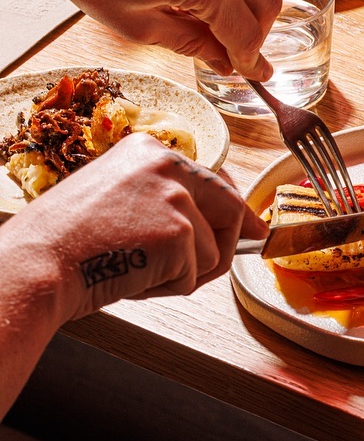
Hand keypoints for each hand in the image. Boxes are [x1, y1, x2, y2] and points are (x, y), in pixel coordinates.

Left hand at [1, 0, 282, 78]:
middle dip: (259, 33)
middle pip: (268, 1)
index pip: (246, 32)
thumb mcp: (138, 25)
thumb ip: (192, 44)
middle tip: (240, 53)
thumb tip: (224, 61)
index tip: (255, 75)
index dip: (252, 60)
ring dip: (244, 6)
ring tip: (211, 26)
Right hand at [4, 133, 266, 320]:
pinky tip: (131, 279)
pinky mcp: (179, 233)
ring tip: (135, 271)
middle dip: (230, 243)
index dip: (231, 208)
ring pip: (214, 251)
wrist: (33, 265)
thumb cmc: (63, 243)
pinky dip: (166, 289)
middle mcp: (168, 164)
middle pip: (230, 207)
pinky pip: (194, 276)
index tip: (252, 226)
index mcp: (148, 151)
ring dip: (183, 274)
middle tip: (222, 263)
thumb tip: (218, 222)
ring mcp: (176, 198)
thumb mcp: (113, 198)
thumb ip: (159, 200)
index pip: (211, 178)